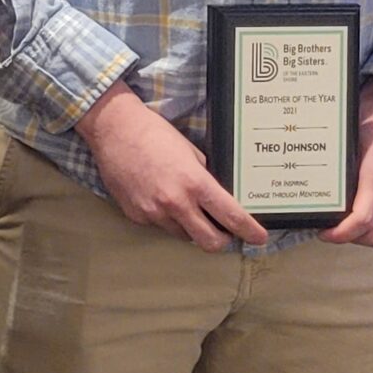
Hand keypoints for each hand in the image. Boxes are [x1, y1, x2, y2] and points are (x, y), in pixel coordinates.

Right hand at [78, 82, 268, 251]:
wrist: (113, 130)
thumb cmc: (154, 134)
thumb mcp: (190, 152)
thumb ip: (204, 178)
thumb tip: (217, 197)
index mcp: (195, 183)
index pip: (231, 217)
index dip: (249, 231)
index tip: (259, 237)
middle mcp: (175, 203)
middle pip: (209, 242)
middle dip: (221, 240)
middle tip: (223, 232)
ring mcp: (153, 213)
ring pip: (183, 235)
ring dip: (190, 227)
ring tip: (182, 204)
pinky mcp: (135, 216)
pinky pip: (159, 226)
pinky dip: (164, 217)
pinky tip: (156, 196)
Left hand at [321, 79, 372, 247]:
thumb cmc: (367, 119)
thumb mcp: (345, 139)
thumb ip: (333, 165)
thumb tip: (305, 186)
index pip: (363, 219)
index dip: (341, 234)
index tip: (322, 232)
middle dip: (350, 238)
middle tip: (326, 229)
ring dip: (359, 233)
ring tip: (336, 222)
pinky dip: (367, 222)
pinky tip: (348, 211)